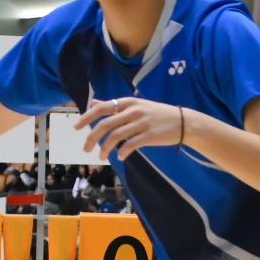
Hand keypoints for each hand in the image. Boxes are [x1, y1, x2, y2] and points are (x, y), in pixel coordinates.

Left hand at [78, 97, 194, 162]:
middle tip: (85, 149)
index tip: (75, 127)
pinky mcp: (150, 135)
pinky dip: (122, 152)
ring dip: (105, 148)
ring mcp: (141, 123)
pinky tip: (121, 157)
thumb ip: (114, 105)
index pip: (102, 108)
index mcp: (128, 102)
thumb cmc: (158, 114)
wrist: (184, 122)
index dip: (86, 117)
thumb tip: (94, 103)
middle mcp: (133, 111)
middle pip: (105, 125)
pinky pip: (130, 145)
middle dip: (91, 138)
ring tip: (101, 156)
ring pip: (115, 137)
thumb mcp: (136, 105)